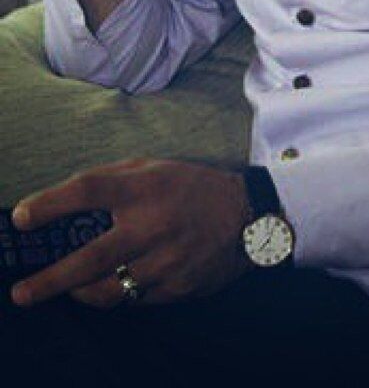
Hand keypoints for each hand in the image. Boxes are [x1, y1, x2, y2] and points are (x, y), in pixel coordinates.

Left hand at [10, 159, 251, 308]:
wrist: (247, 216)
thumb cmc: (192, 187)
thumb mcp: (155, 167)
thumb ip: (113, 179)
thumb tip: (66, 198)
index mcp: (146, 187)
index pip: (88, 190)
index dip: (50, 203)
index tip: (21, 217)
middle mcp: (153, 226)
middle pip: (89, 260)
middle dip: (49, 280)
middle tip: (21, 293)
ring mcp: (165, 263)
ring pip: (108, 291)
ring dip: (80, 293)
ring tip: (66, 290)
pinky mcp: (176, 289)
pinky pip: (133, 300)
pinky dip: (118, 294)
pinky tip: (115, 284)